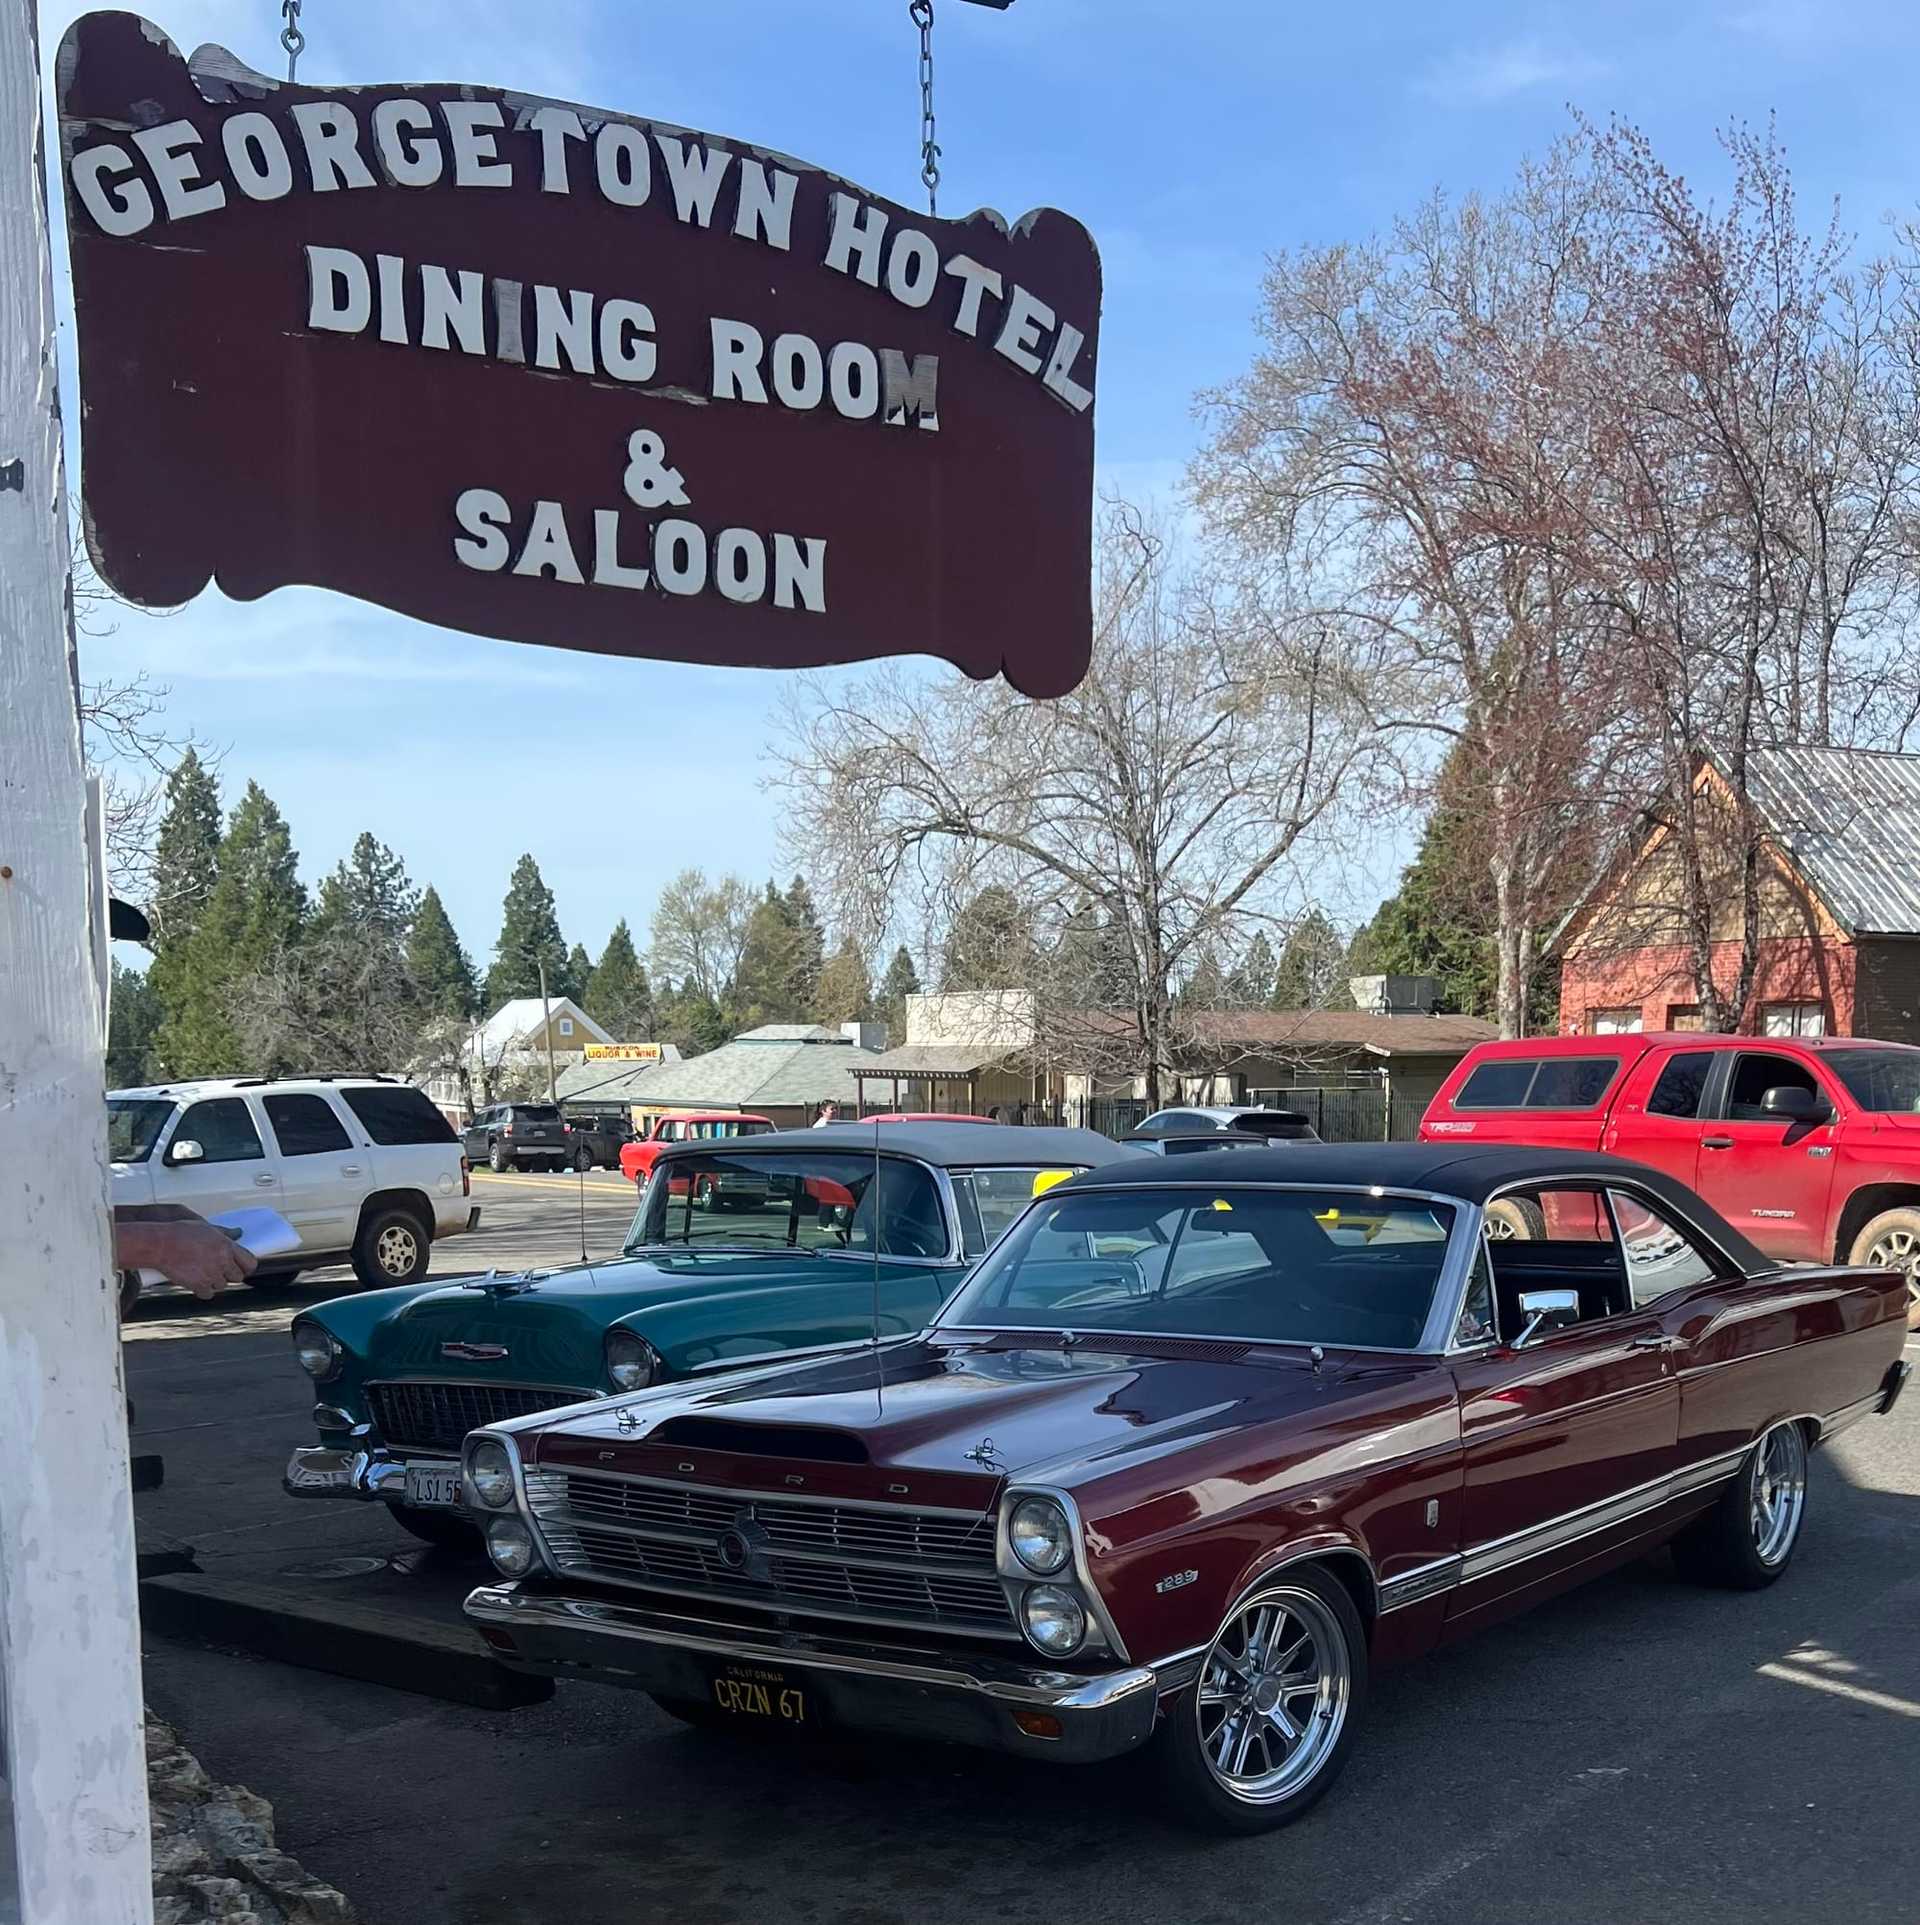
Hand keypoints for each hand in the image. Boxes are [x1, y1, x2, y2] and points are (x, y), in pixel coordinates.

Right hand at [113, 1215, 257, 1300]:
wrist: (159, 1244)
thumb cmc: (180, 1233)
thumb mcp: (206, 1227)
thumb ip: (225, 1233)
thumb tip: (239, 1233)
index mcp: (227, 1246)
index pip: (250, 1262)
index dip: (246, 1267)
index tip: (241, 1268)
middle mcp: (223, 1261)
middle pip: (238, 1277)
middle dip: (230, 1275)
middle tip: (220, 1271)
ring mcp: (211, 1274)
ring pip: (222, 1286)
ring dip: (215, 1282)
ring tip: (204, 1273)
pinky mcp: (198, 1285)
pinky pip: (208, 1294)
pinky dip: (203, 1291)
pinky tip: (197, 1283)